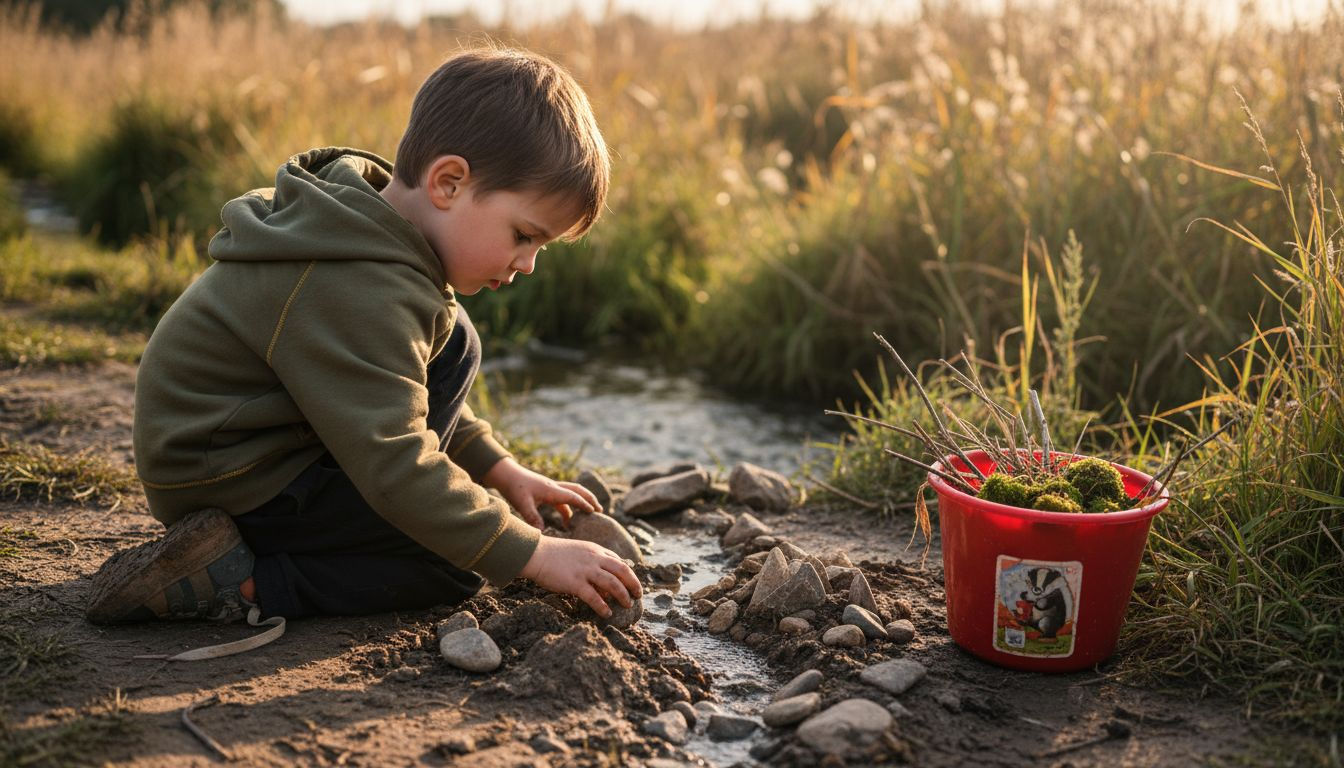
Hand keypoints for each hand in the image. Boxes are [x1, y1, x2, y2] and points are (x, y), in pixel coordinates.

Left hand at [482, 458, 599, 529]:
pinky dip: (569, 507)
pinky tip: (568, 519)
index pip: (573, 496)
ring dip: (580, 503)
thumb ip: (533, 518)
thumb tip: (542, 533)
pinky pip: (562, 498)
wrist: (506, 474)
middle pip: (578, 490)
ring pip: (571, 493)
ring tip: (587, 516)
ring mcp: (550, 488)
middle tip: (600, 510)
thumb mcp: (522, 504)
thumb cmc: (514, 487)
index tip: (595, 513)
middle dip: (590, 499)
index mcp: (551, 490)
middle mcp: (554, 487)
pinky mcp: (546, 491)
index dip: (584, 504)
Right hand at [520, 536, 641, 616]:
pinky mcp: (575, 583)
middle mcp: (594, 559)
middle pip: (623, 570)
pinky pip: (594, 597)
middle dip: (634, 584)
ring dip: (623, 596)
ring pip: (613, 584)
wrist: (535, 553)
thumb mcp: (577, 552)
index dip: (628, 573)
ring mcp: (585, 570)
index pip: (618, 561)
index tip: (632, 583)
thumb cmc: (553, 554)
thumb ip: (591, 562)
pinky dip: (603, 607)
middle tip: (638, 595)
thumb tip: (603, 584)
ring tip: (627, 605)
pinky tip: (607, 614)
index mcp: (595, 550)